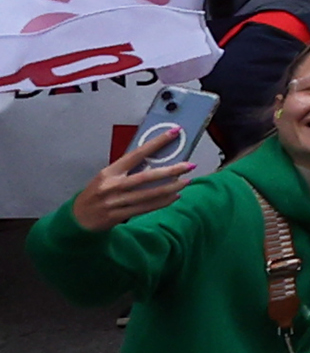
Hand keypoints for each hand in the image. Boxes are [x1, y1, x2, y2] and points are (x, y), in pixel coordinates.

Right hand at [69, 134, 191, 229]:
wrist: (78, 219)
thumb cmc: (96, 193)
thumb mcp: (107, 177)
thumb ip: (127, 169)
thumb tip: (156, 160)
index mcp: (110, 172)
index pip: (137, 154)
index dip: (156, 143)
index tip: (174, 133)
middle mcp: (113, 186)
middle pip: (147, 177)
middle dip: (171, 170)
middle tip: (189, 165)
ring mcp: (115, 202)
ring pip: (149, 194)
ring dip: (171, 188)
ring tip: (186, 181)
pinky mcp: (118, 215)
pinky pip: (145, 208)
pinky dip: (162, 202)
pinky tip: (174, 196)